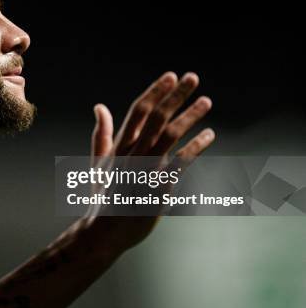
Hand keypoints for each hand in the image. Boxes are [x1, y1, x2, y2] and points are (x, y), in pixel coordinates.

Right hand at [85, 71, 214, 249]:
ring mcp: (146, 170)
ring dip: (190, 116)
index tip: (171, 76)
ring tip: (207, 101)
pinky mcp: (159, 187)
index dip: (155, 92)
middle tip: (192, 77)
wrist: (104, 231)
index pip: (138, 111)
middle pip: (156, 117)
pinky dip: (196, 147)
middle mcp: (132, 153)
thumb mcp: (98, 162)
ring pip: (170, 135)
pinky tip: (210, 134)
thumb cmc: (103, 196)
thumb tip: (99, 106)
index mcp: (118, 145)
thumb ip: (101, 134)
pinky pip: (181, 162)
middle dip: (175, 95)